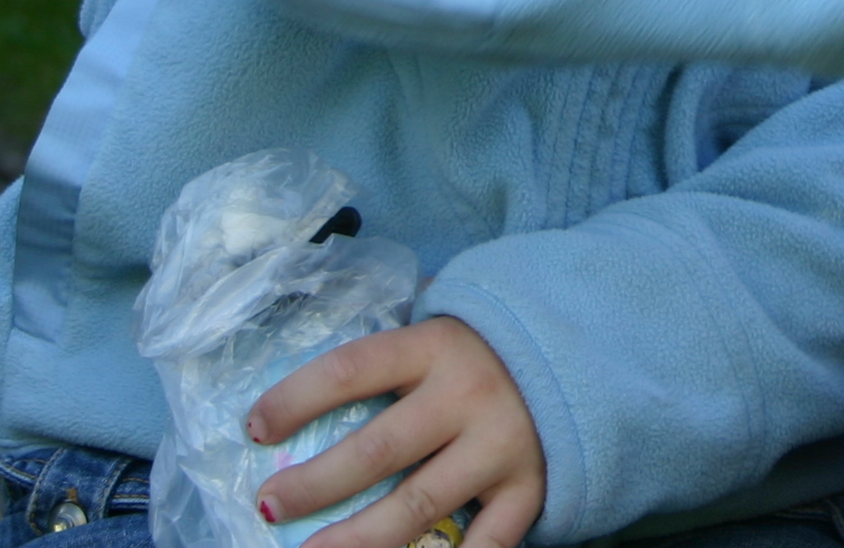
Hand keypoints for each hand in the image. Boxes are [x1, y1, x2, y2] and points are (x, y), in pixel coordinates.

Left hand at [251, 315, 543, 547]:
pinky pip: (484, 543)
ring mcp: (501, 446)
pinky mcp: (529, 489)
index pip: (351, 369)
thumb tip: (312, 351)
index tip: (255, 428)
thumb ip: (394, 336)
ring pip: (417, 505)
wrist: (588, 349)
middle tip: (269, 504)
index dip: (295, 399)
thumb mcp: (445, 318)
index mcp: (436, 344)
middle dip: (314, 484)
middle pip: (377, 449)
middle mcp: (468, 395)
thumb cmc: (491, 342)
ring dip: (356, 539)